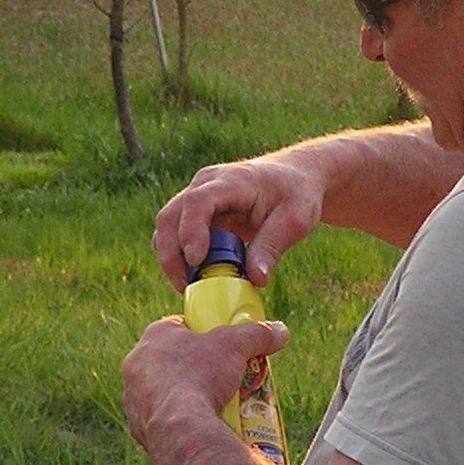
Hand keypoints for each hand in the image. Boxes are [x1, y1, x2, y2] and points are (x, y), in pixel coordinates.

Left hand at [122, 317, 288, 457]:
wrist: (180, 430)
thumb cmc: (201, 377)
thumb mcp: (236, 346)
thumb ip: (257, 334)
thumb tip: (280, 331)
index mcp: (153, 337)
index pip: (179, 327)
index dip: (203, 333)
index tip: (223, 344)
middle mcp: (136, 365)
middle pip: (172, 361)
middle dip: (196, 367)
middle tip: (223, 376)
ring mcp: (133, 398)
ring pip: (163, 391)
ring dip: (185, 395)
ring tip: (214, 403)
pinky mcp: (137, 426)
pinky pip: (161, 419)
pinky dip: (179, 421)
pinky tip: (199, 425)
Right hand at [153, 155, 324, 289]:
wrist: (294, 178)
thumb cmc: (297, 195)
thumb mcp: (296, 220)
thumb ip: (272, 247)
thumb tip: (255, 280)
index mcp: (232, 181)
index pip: (198, 202)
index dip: (191, 231)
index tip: (196, 261)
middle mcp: (206, 185)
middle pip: (170, 216)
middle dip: (171, 254)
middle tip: (184, 286)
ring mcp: (196, 197)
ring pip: (166, 227)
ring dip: (170, 258)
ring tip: (188, 286)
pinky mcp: (195, 213)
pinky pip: (174, 235)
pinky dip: (178, 258)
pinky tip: (193, 277)